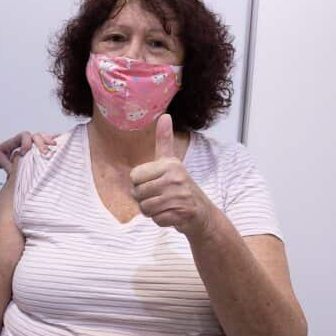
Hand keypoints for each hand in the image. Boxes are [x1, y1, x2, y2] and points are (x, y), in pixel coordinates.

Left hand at [0, 132, 59, 173]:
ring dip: (50, 142)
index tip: (23, 153)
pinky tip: (63, 143)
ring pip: (44, 138)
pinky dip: (55, 141)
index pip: (24, 136)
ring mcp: (32, 143)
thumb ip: (5, 165)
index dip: (26, 143)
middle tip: (45, 153)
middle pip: (36, 136)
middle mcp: (26, 139)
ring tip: (56, 147)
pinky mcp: (37, 148)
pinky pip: (47, 142)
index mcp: (16, 140)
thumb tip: (12, 173)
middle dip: (41, 144)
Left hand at [130, 114, 213, 238]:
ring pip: (146, 208)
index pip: (134, 177)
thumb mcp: (171, 162)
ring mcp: (181, 196)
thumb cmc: (180, 186)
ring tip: (164, 206)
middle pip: (138, 193)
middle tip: (159, 197)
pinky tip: (171, 215)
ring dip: (151, 211)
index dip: (139, 184)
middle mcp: (176, 178)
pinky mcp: (183, 213)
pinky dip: (161, 220)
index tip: (153, 183)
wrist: (201, 212)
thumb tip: (165, 115)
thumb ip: (164, 140)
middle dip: (144, 199)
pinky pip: (157, 219)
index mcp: (170, 164)